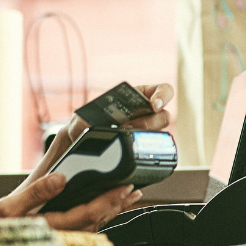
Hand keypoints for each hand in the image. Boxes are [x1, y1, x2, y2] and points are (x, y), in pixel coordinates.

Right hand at [0, 172, 142, 230]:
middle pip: (96, 222)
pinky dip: (99, 217)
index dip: (108, 200)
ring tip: (128, 196)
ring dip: (112, 211)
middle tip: (133, 188)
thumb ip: (35, 193)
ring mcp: (59, 243)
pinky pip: (84, 230)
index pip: (86, 214)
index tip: (124, 187)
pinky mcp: (57, 242)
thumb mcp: (6, 208)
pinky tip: (107, 208)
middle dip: (116, 205)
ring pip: (93, 227)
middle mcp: (58, 239)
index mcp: (48, 229)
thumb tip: (61, 178)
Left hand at [46, 83, 176, 154]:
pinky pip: (153, 153)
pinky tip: (128, 153)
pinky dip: (143, 154)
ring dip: (144, 138)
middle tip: (128, 128)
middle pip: (164, 116)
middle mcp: (146, 115)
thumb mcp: (81, 120)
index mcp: (137, 98)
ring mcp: (147, 134)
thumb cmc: (83, 128)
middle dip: (148, 123)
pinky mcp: (145, 152)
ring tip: (124, 140)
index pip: (162, 91)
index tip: (155, 104)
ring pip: (160, 135)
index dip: (163, 95)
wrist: (81, 150)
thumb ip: (87, 119)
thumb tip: (92, 124)